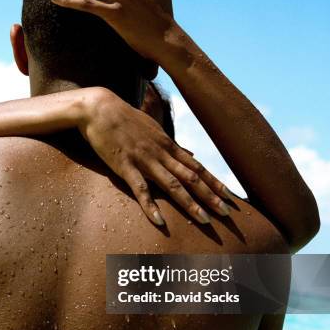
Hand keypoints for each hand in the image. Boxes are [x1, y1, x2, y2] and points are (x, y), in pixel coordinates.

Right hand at [79, 87, 230, 225]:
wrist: (99, 108)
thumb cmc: (125, 119)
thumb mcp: (154, 129)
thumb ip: (173, 145)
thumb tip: (192, 154)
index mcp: (168, 146)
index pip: (197, 168)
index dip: (215, 183)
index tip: (230, 197)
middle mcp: (161, 154)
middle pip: (191, 178)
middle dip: (210, 197)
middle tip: (227, 213)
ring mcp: (144, 160)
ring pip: (172, 185)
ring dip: (190, 204)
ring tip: (205, 221)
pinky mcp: (125, 166)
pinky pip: (140, 189)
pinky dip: (150, 206)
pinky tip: (159, 221)